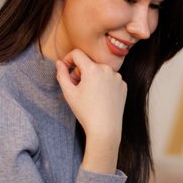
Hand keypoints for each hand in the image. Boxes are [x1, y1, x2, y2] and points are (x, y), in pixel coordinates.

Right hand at [55, 49, 126, 172]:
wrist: (105, 129)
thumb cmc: (86, 112)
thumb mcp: (69, 93)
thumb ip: (62, 74)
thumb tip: (59, 63)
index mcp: (93, 69)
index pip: (77, 53)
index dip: (68, 59)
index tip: (66, 68)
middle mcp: (107, 69)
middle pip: (89, 64)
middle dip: (81, 72)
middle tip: (77, 88)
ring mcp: (117, 77)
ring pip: (100, 71)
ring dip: (93, 78)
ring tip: (90, 95)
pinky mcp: (123, 85)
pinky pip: (110, 79)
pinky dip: (104, 84)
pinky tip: (101, 98)